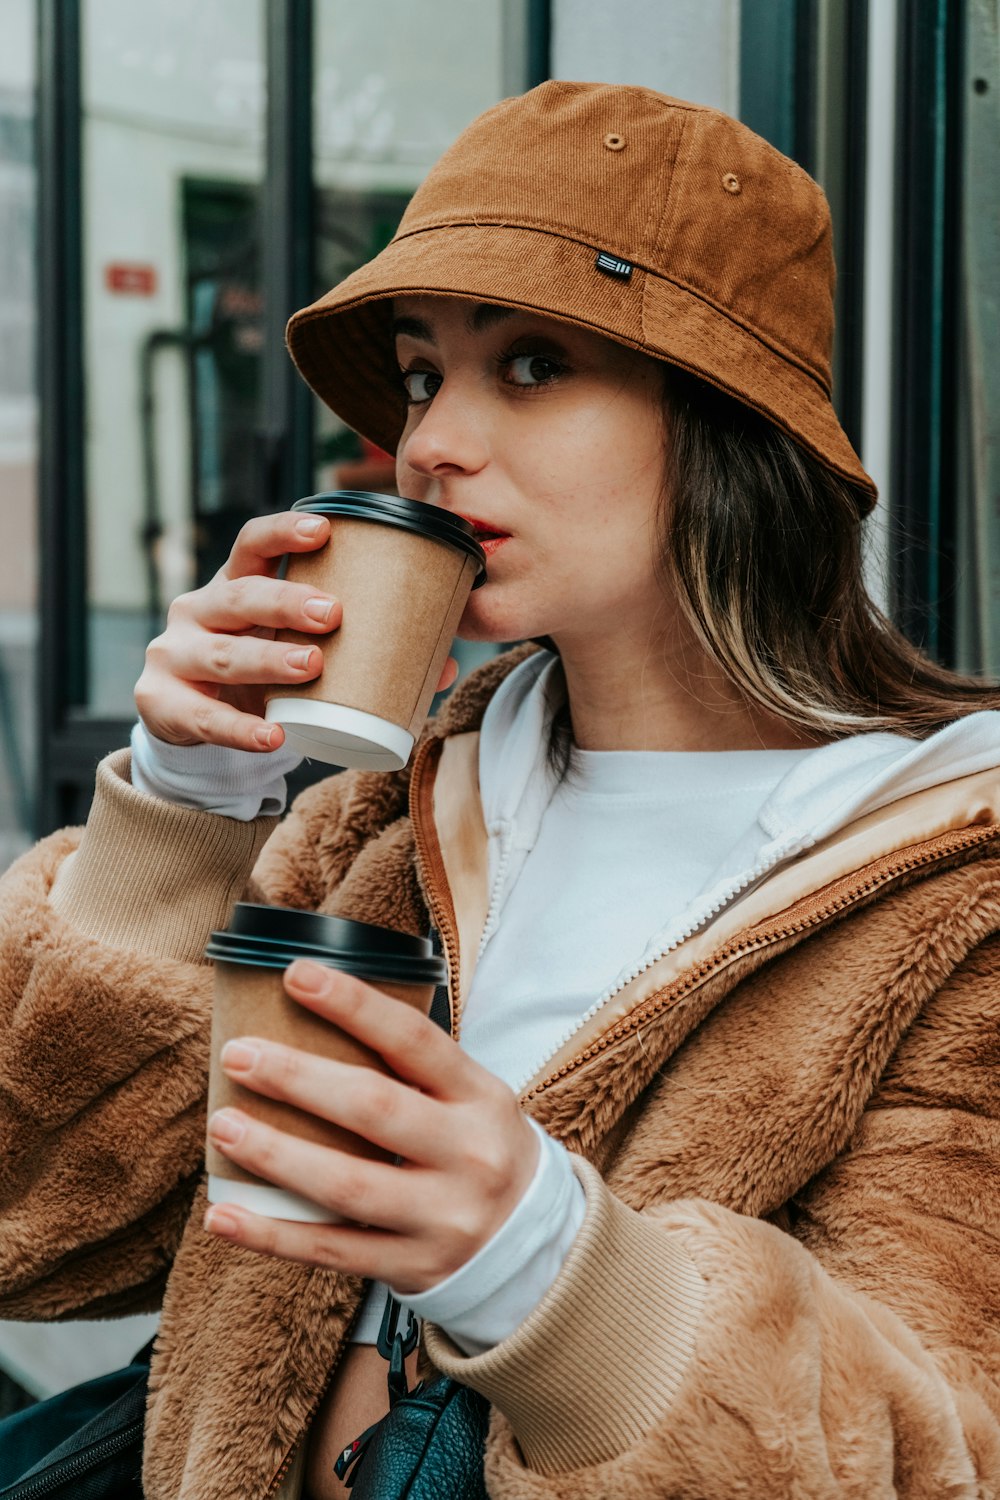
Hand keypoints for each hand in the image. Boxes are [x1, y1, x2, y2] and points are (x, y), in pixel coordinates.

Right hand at [135, 512, 457, 751]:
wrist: (195, 725)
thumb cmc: (260, 674)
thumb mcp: (296, 652)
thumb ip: (360, 653)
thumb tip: (446, 665)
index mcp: (234, 586)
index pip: (252, 545)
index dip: (283, 532)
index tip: (324, 528)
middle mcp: (198, 610)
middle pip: (240, 596)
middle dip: (286, 601)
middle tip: (334, 614)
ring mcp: (175, 655)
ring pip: (222, 654)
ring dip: (268, 660)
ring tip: (312, 667)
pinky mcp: (162, 703)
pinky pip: (204, 719)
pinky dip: (240, 730)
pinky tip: (273, 737)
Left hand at [203, 959, 538, 1292]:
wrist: (533, 1244)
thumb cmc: (478, 1148)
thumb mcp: (471, 1098)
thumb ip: (409, 1070)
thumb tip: (309, 1019)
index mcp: (480, 1097)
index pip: (413, 1040)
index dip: (354, 1005)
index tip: (296, 975)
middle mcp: (467, 1155)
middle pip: (374, 1109)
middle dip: (299, 1078)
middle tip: (238, 1054)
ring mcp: (442, 1217)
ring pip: (347, 1185)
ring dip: (276, 1155)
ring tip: (224, 1125)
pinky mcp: (413, 1268)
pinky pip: (331, 1251)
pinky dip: (271, 1234)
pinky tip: (222, 1215)